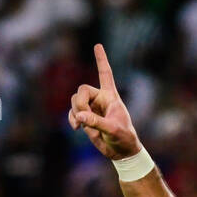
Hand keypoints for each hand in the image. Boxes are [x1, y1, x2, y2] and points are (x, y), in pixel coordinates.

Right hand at [68, 44, 141, 159]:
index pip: (105, 74)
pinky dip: (73, 119)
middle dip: (80, 103)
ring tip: (86, 126)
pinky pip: (73, 113)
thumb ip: (97, 122)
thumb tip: (79, 116)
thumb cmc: (124, 138)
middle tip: (85, 118)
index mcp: (111, 96)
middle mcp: (100, 99)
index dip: (101, 60)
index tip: (97, 45)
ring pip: (75, 102)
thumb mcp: (114, 130)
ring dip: (76, 113)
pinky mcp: (85, 118)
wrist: (121, 151)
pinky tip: (77, 127)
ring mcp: (91, 108)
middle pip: (81, 91)